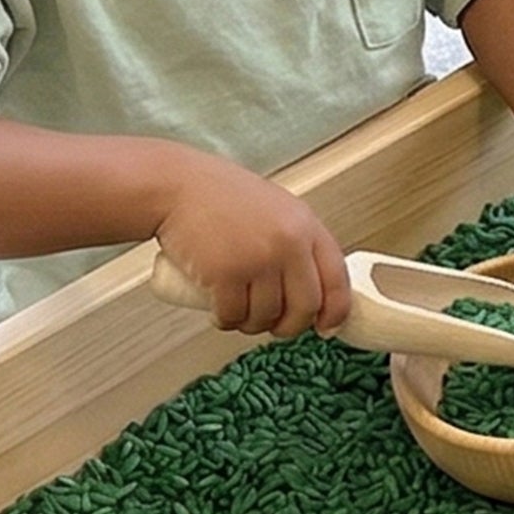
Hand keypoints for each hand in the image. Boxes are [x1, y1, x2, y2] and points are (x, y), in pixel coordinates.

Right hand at [153, 149, 350, 340]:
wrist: (176, 186)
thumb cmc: (221, 197)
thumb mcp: (277, 210)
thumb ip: (298, 242)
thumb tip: (315, 288)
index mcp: (306, 226)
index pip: (337, 280)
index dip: (335, 312)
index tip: (326, 327)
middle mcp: (288, 243)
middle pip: (305, 307)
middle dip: (290, 327)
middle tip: (274, 326)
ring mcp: (257, 259)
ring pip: (266, 316)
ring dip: (252, 325)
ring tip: (240, 312)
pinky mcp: (224, 274)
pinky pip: (233, 315)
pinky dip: (226, 321)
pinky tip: (220, 314)